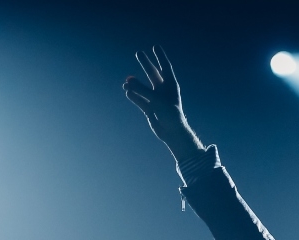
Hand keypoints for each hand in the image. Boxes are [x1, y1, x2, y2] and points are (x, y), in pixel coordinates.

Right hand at [123, 46, 203, 161]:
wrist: (172, 133)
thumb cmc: (170, 114)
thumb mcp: (156, 100)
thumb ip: (142, 90)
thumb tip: (128, 82)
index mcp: (171, 86)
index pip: (165, 67)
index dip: (160, 56)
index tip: (155, 46)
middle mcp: (164, 91)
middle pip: (153, 73)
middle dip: (146, 63)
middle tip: (138, 52)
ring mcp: (156, 100)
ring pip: (143, 87)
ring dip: (135, 83)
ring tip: (126, 80)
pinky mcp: (150, 109)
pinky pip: (140, 100)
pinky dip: (133, 96)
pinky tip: (127, 92)